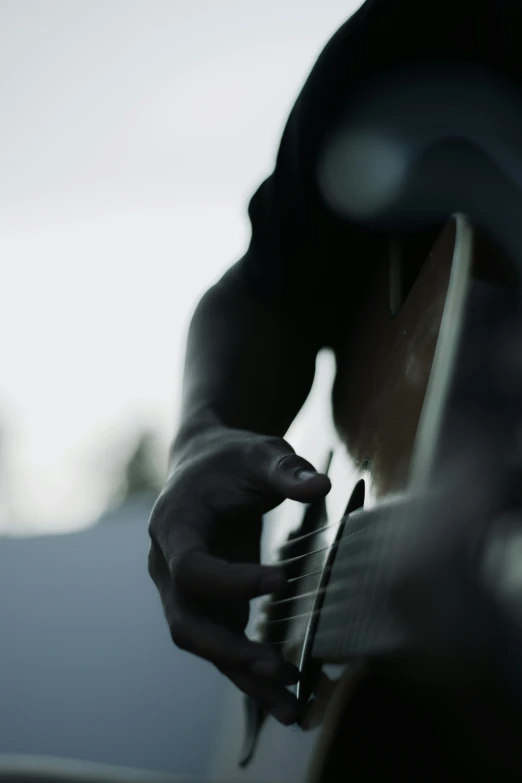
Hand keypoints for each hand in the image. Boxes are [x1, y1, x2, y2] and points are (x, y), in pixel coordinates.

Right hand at [147, 426, 330, 723]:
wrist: (206, 465)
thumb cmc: (231, 457)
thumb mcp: (259, 452)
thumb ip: (285, 470)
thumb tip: (321, 487)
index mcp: (174, 524)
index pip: (191, 566)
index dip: (231, 580)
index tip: (281, 580)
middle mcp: (168, 564)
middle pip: (186, 621)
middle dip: (230, 650)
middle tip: (278, 667)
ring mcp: (184, 590)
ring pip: (204, 644)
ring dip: (243, 676)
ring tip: (291, 709)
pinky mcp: (208, 603)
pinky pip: (223, 643)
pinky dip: (250, 670)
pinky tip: (288, 694)